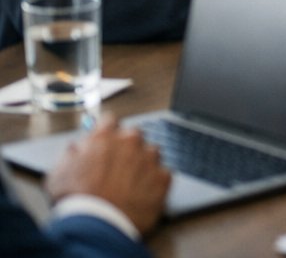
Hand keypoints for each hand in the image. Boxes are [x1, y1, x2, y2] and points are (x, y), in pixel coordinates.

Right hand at [46, 117, 169, 234]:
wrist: (97, 225)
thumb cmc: (77, 200)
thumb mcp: (60, 171)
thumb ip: (72, 153)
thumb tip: (77, 147)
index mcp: (105, 137)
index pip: (110, 120)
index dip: (107, 131)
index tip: (106, 139)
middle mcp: (131, 142)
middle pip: (133, 136)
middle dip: (126, 148)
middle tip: (116, 168)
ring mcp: (150, 158)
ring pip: (150, 153)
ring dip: (142, 164)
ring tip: (128, 185)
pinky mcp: (163, 177)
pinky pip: (161, 174)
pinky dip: (153, 182)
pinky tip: (140, 194)